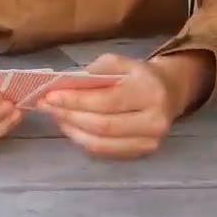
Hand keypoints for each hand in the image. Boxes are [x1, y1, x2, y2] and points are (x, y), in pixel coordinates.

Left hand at [37, 51, 212, 158]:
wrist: (169, 92)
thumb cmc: (138, 76)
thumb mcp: (119, 63)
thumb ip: (94, 73)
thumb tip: (63, 87)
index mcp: (150, 92)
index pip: (107, 101)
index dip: (76, 101)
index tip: (50, 96)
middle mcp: (154, 120)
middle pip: (102, 126)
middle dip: (70, 116)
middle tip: (47, 106)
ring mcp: (150, 142)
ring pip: (101, 143)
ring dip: (73, 130)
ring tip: (56, 116)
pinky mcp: (142, 153)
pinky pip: (105, 151)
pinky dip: (83, 140)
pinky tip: (71, 127)